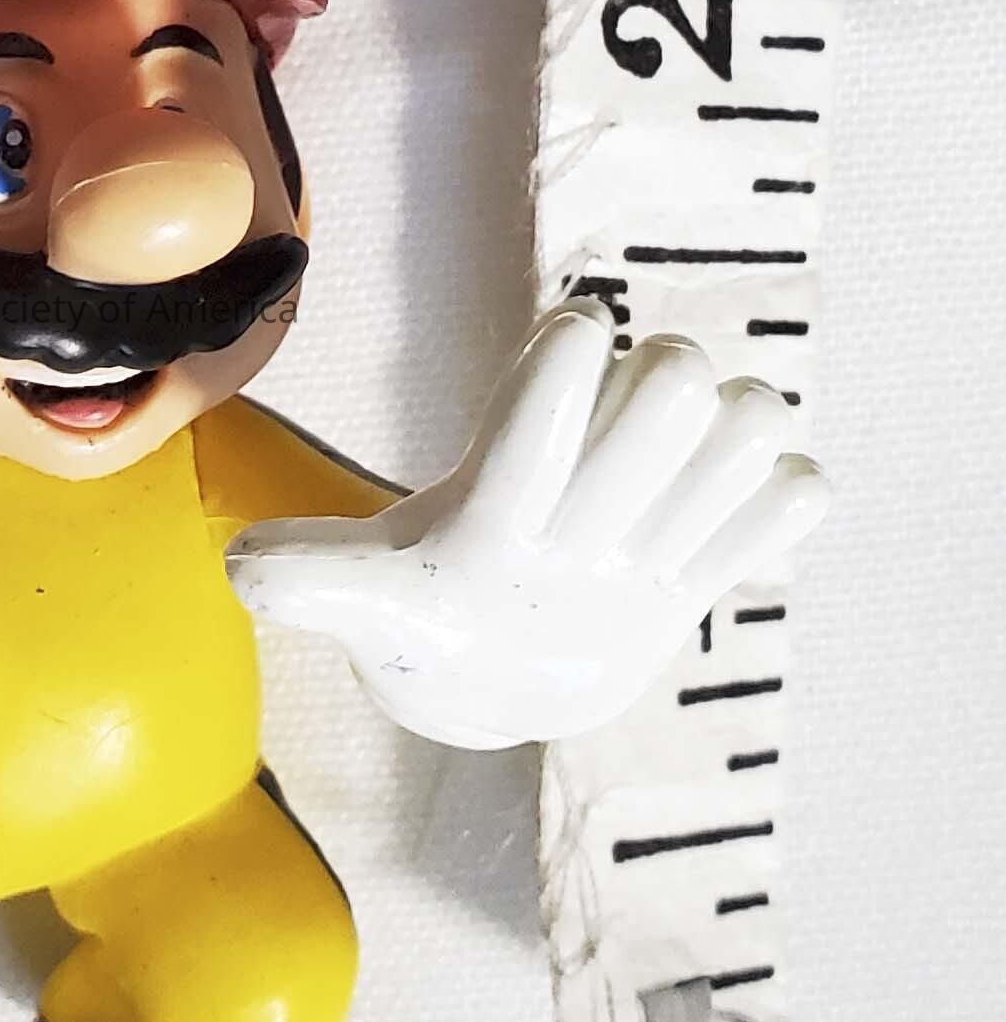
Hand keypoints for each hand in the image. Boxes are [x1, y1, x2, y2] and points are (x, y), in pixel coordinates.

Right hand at [226, 302, 828, 748]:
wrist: (496, 701)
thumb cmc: (419, 609)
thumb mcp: (355, 593)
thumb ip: (300, 574)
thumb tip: (237, 567)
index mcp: (484, 547)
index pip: (534, 438)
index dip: (565, 360)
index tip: (577, 320)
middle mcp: (577, 561)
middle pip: (662, 420)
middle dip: (661, 364)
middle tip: (637, 363)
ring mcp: (652, 577)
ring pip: (739, 453)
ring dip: (733, 410)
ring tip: (692, 410)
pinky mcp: (703, 588)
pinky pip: (783, 513)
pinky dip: (778, 476)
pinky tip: (734, 469)